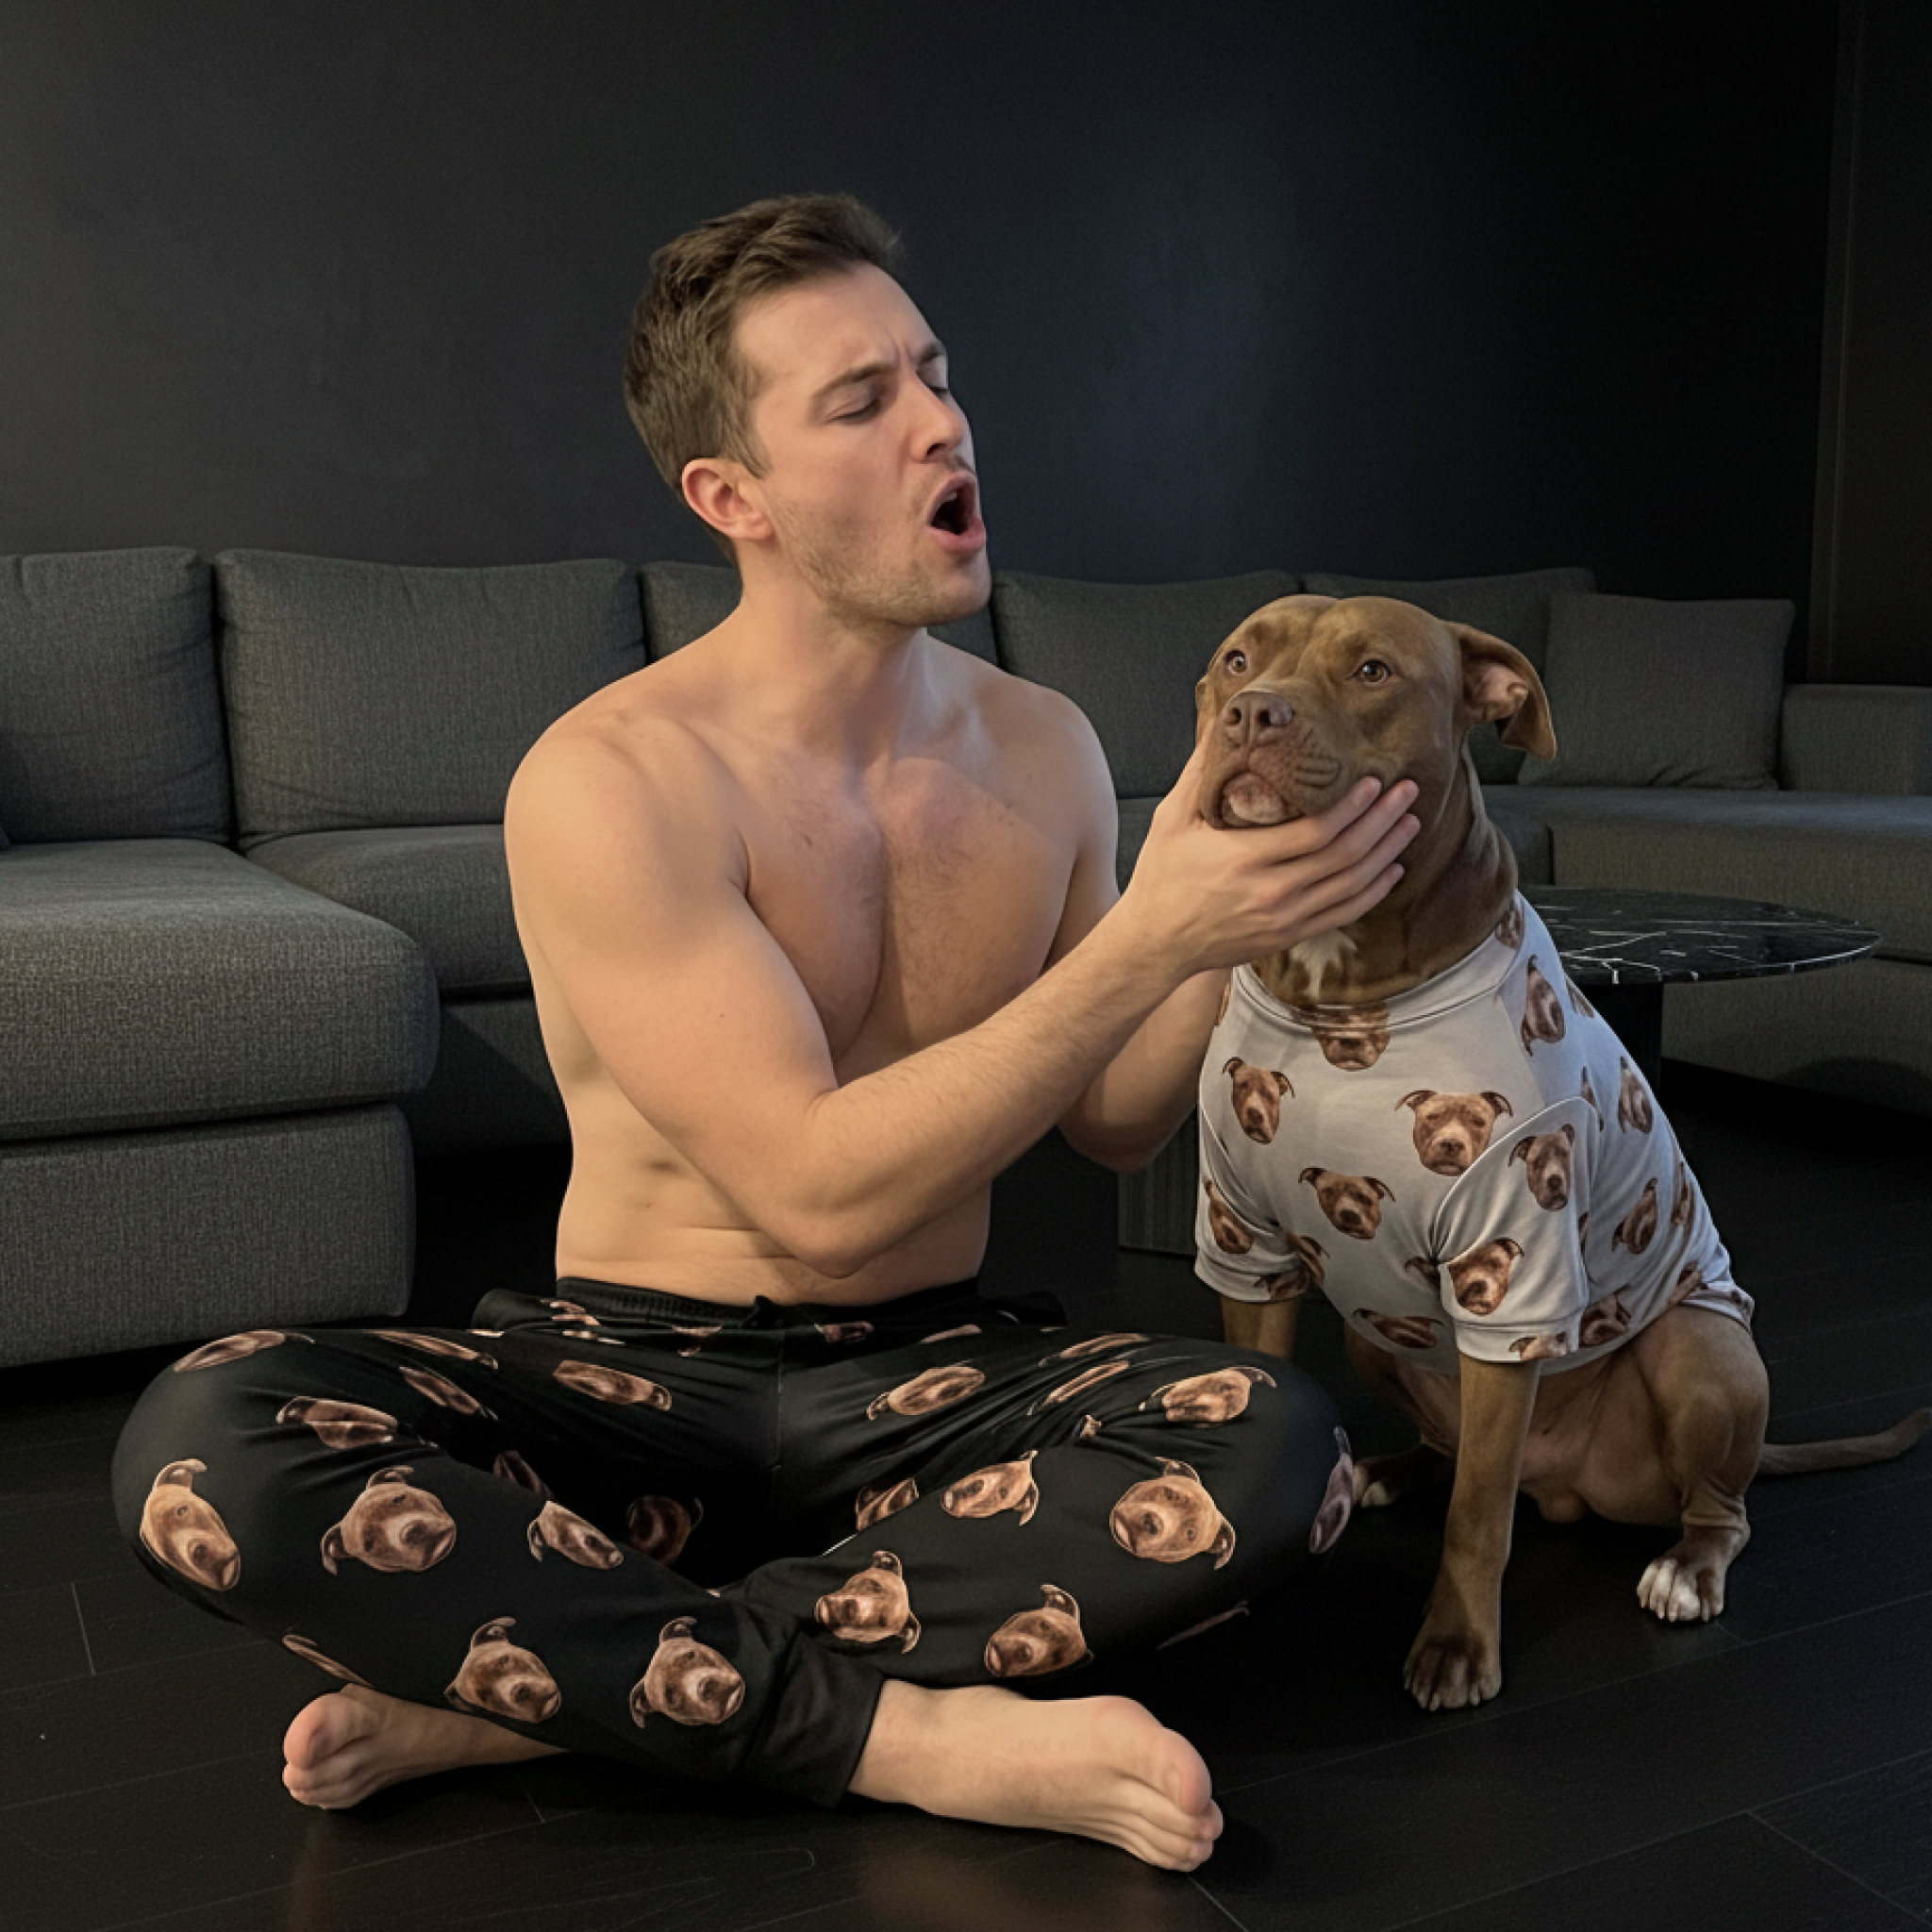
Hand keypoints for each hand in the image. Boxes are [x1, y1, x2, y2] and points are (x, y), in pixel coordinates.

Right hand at [1118, 740, 1419, 981]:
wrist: (1155, 943)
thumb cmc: (1160, 879)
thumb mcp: (1170, 820)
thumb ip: (1198, 773)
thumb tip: (1219, 722)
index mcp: (1243, 858)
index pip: (1315, 833)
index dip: (1351, 808)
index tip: (1374, 782)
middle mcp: (1270, 892)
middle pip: (1344, 855)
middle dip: (1382, 821)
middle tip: (1407, 792)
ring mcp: (1283, 918)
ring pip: (1352, 885)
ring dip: (1387, 852)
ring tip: (1408, 823)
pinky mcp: (1288, 935)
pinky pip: (1344, 914)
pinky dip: (1374, 891)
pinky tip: (1392, 870)